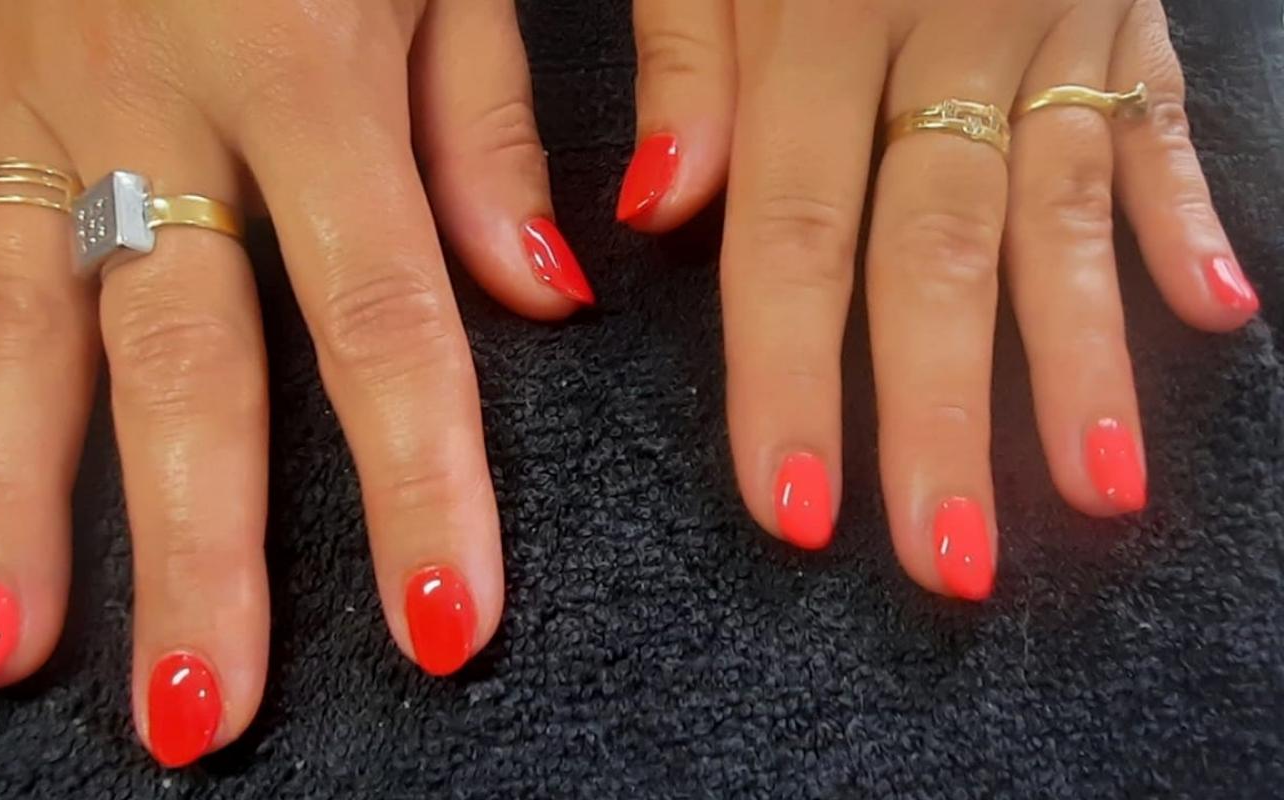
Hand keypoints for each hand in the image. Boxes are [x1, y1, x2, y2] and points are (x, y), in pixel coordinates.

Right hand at [0, 0, 591, 765]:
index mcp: (306, 62)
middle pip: (177, 354)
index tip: (441, 628)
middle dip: (191, 542)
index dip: (417, 478)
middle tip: (199, 711)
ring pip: (6, 322)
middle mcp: (152, 96)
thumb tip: (539, 295)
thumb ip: (480, 121)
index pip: (380, 310)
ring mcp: (18, 93)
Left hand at [620, 0, 1257, 598]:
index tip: (795, 509)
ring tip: (1100, 493)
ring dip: (1082, 360)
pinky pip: (1159, 120)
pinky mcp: (1124, 8)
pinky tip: (1215, 316)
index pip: (798, 232)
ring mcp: (1055, 20)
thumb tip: (664, 209)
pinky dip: (1185, 215)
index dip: (793, 377)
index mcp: (818, 16)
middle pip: (940, 252)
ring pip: (1064, 210)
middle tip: (944, 562)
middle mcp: (947, 31)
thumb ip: (686, 53)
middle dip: (943, 416)